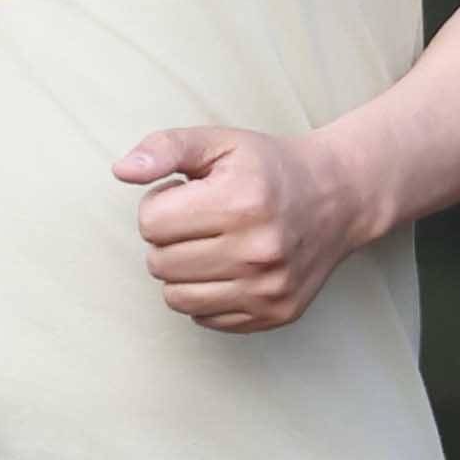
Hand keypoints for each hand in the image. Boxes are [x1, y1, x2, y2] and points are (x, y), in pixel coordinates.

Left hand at [116, 117, 373, 331]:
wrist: (337, 196)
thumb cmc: (267, 167)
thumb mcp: (218, 142)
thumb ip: (165, 148)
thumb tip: (121, 170)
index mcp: (240, 201)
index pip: (150, 223)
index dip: (160, 204)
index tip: (186, 195)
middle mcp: (258, 249)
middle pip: (159, 263)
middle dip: (168, 239)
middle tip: (199, 220)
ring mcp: (269, 287)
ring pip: (176, 298)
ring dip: (181, 272)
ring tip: (209, 245)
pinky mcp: (276, 313)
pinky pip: (205, 318)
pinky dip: (206, 295)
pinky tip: (228, 267)